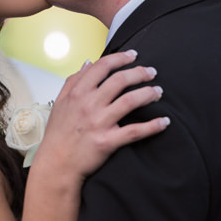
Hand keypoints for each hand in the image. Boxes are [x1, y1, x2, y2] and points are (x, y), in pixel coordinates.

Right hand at [35, 49, 168, 181]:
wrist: (56, 164)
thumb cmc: (58, 135)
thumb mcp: (60, 103)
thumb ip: (73, 81)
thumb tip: (88, 63)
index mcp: (78, 93)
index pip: (102, 67)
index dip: (120, 58)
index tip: (133, 55)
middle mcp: (89, 105)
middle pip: (120, 80)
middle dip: (140, 73)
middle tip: (152, 72)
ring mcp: (99, 123)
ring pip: (130, 101)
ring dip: (149, 94)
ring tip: (158, 92)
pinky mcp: (107, 141)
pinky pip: (134, 131)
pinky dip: (152, 126)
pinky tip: (164, 122)